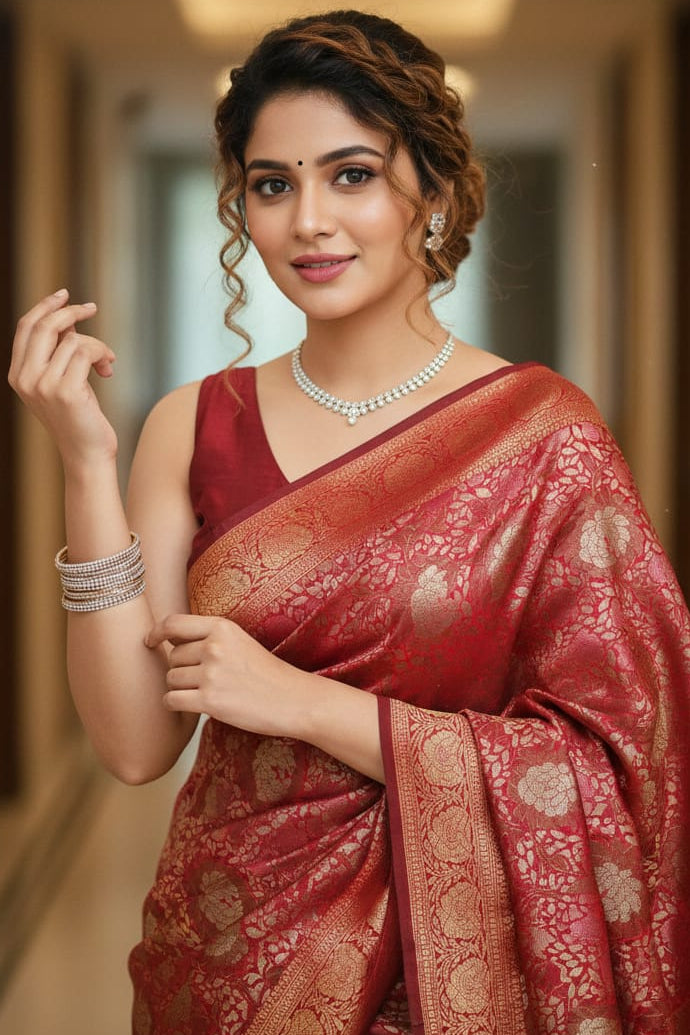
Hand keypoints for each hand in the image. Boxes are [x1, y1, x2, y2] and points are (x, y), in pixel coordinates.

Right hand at [8, 289, 117, 465]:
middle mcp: (25, 379)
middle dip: (70, 312)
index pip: (26, 328)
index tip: (65, 295)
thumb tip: (69, 320)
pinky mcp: (66, 391)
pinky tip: (108, 369)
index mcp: (18, 375)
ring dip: (97, 345)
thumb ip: (58, 352)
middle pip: (44, 326)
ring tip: (106, 362)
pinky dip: (102, 354)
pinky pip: (86, 351)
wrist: (87, 454)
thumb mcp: (62, 380)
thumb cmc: (79, 418)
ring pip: (72, 339)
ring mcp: (43, 385)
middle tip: (92, 309)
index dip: (45, 306)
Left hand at [146, 613, 307, 738]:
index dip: (155, 633)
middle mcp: (214, 646)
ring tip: (208, 693)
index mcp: (222, 627)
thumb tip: (168, 640)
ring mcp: (212, 673)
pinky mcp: (210, 700)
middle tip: (204, 680)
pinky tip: (195, 706)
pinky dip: (177, 705)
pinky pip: (172, 700)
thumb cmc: (267, 673)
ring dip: (181, 689)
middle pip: (172, 656)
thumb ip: (208, 638)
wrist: (294, 699)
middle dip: (181, 669)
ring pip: (171, 679)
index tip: (149, 642)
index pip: (173, 623)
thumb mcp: (240, 642)